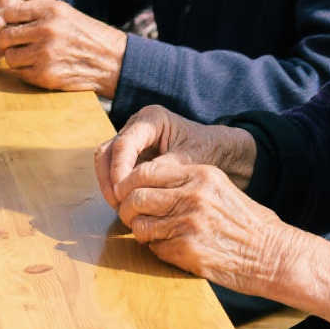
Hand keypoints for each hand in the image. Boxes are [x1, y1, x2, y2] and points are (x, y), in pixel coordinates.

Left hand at [0, 0, 127, 95]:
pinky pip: (21, 74)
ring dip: (16, 58)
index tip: (4, 26)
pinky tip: (41, 66)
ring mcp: (46, 54)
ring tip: (30, 55)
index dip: (2, 20)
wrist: (111, 60)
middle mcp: (47, 30)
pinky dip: (26, 72)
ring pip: (10, 57)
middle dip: (6, 42)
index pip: (7, 11)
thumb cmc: (83, 34)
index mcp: (50, 10)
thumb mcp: (63, 13)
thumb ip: (33, 12)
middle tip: (15, 44)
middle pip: (3, 36)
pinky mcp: (46, 76)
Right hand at [95, 104, 258, 207]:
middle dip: (109, 179)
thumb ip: (164, 170)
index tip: (122, 193)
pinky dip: (117, 190)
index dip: (118, 169)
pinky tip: (127, 207)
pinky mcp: (133, 160)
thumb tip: (139, 186)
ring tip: (122, 209)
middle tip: (118, 204)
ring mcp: (133, 144)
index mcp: (151, 119)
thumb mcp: (190, 161)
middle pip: (107, 151)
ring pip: (106, 163)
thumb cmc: (210, 150)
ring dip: (110, 186)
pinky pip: (115, 174)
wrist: (223, 154)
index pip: (124, 143)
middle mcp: (137, 128)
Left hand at [114, 157, 288, 296]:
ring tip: (154, 236)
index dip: (127, 185)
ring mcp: (188, 223)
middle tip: (131, 218)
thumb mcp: (218, 188)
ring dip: (140, 233)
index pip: (144, 171)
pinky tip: (173, 250)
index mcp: (199, 174)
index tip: (126, 195)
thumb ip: (184, 182)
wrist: (273, 254)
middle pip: (135, 198)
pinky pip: (154, 249)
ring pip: (139, 225)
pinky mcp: (187, 250)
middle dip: (126, 210)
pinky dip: (157, 250)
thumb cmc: (246, 223)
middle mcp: (192, 195)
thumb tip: (142, 184)